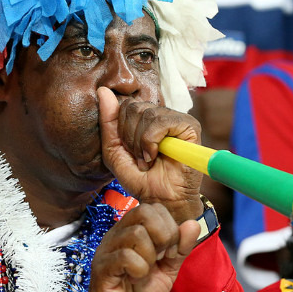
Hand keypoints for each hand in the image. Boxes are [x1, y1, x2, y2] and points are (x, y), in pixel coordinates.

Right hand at [82, 203, 199, 291]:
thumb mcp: (168, 270)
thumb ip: (181, 248)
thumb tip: (194, 223)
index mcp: (132, 230)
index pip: (154, 208)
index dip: (170, 226)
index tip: (171, 252)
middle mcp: (118, 234)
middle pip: (144, 212)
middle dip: (164, 235)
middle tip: (161, 258)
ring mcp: (108, 249)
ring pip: (136, 233)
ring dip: (150, 255)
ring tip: (145, 271)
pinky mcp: (102, 268)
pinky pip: (125, 257)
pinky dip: (139, 270)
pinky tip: (134, 279)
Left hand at [97, 86, 203, 221]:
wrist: (162, 200)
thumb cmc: (141, 180)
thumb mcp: (114, 152)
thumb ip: (108, 123)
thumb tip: (102, 91)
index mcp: (144, 119)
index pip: (124, 105)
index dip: (121, 131)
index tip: (129, 152)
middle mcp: (161, 115)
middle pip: (133, 107)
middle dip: (130, 138)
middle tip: (139, 158)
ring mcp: (176, 119)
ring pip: (146, 114)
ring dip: (141, 143)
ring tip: (148, 160)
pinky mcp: (190, 126)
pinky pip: (161, 121)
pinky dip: (152, 141)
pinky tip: (156, 155)